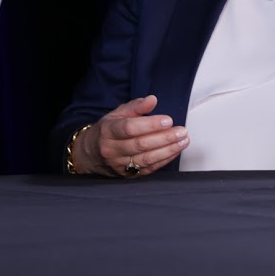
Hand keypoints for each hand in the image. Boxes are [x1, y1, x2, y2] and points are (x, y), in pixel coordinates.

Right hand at [74, 95, 189, 176]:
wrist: (91, 155)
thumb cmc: (107, 132)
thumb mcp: (116, 114)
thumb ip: (135, 106)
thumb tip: (152, 100)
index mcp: (108, 131)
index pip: (130, 128)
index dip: (150, 125)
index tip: (168, 120)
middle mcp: (112, 149)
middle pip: (141, 144)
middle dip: (164, 138)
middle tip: (181, 131)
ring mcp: (120, 164)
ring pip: (147, 159)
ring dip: (168, 150)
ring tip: (183, 141)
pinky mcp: (128, 175)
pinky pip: (149, 168)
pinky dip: (165, 159)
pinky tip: (175, 151)